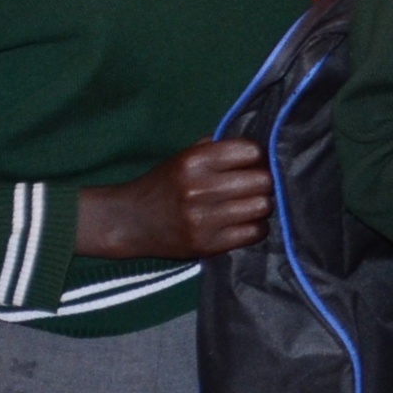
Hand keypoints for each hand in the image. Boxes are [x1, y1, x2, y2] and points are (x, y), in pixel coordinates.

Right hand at [76, 140, 272, 258]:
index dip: (257, 157)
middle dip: (263, 181)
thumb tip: (258, 148)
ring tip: (250, 204)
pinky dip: (256, 227)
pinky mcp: (206, 245)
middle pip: (262, 180)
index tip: (253, 163)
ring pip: (261, 206)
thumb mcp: (183, 157)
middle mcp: (198, 189)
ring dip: (261, 205)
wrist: (129, 221)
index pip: (250, 151)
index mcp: (193, 161)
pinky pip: (253, 233)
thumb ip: (216, 148)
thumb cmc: (163, 185)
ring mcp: (202, 219)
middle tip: (256, 186)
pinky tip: (245, 223)